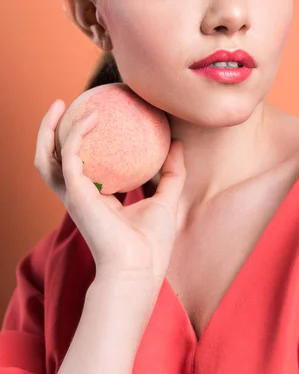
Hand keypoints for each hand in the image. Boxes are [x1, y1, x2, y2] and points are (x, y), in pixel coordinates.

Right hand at [34, 99, 185, 286]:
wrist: (140, 269)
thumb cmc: (151, 245)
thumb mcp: (166, 201)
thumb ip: (171, 173)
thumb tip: (178, 143)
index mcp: (96, 198)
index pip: (79, 165)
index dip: (79, 142)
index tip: (91, 115)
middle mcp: (79, 195)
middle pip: (52, 159)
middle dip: (51, 131)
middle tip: (64, 104)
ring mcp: (74, 195)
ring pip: (46, 157)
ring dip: (48, 129)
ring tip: (60, 104)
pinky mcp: (76, 193)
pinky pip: (70, 155)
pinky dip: (76, 133)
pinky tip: (92, 116)